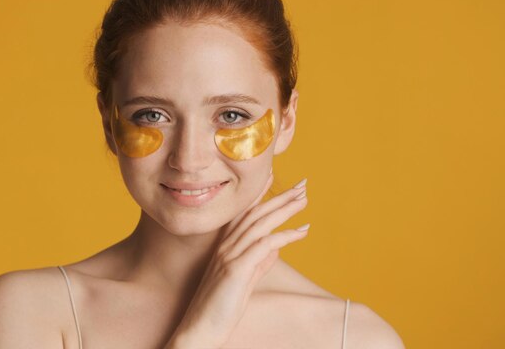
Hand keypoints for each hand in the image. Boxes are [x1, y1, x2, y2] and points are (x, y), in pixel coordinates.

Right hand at [169, 173, 308, 347]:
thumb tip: (277, 249)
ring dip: (285, 209)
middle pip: (256, 213)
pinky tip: (301, 232)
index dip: (259, 192)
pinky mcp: (236, 269)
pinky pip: (265, 245)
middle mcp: (225, 245)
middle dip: (280, 196)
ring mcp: (230, 255)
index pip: (244, 212)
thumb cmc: (220, 307)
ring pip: (260, 223)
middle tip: (302, 184)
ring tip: (304, 199)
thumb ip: (260, 262)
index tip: (273, 175)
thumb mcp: (244, 280)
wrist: (200, 329)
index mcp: (225, 245)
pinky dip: (285, 236)